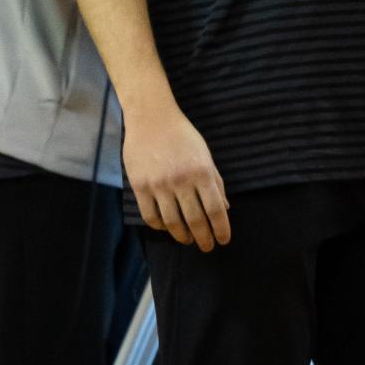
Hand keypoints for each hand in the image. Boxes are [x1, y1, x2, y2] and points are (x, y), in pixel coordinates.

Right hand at [124, 106, 230, 251]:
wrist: (151, 117)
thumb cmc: (182, 135)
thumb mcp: (205, 155)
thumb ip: (215, 182)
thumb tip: (224, 209)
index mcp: (202, 171)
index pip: (215, 210)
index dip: (221, 229)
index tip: (223, 240)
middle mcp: (182, 180)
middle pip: (195, 220)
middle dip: (204, 238)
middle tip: (207, 247)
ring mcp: (159, 184)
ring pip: (173, 222)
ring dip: (182, 236)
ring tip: (188, 240)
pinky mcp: (140, 185)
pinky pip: (151, 215)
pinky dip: (160, 227)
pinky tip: (167, 228)